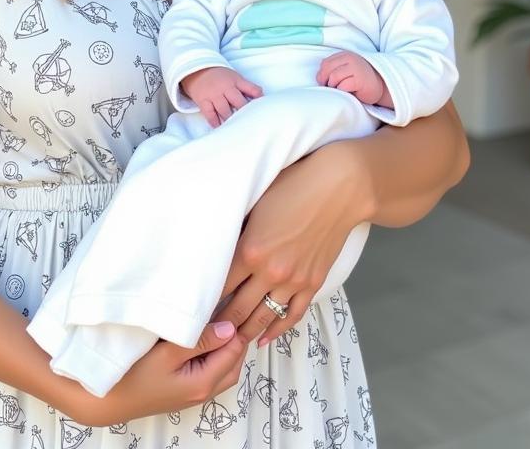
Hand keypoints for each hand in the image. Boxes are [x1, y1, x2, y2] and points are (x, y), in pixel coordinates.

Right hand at [61, 322, 246, 425]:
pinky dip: (214, 355)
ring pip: (224, 368)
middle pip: (234, 362)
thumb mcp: (166, 353)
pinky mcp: (186, 391)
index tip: (230, 302)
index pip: (234, 350)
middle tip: (227, 309)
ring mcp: (195, 394)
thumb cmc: (133, 376)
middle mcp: (204, 392)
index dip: (236, 326)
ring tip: (216, 321)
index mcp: (203, 383)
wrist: (109, 401)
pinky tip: (203, 339)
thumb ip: (199, 341)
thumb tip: (229, 328)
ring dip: (224, 347)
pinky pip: (212, 371)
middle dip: (234, 337)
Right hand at [180, 67, 261, 125]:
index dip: (258, 99)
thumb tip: (262, 98)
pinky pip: (210, 114)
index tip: (263, 110)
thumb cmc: (219, 76)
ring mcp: (213, 94)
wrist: (196, 70)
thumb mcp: (235, 77)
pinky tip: (220, 128)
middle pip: (238, 102)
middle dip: (244, 113)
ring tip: (237, 129)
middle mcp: (225, 87)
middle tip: (250, 124)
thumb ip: (247, 87)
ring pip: (224, 110)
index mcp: (235, 80)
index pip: (251, 89)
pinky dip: (215, 122)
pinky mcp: (203, 101)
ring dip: (231, 119)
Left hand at [213, 145, 370, 347]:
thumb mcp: (255, 204)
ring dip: (245, 332)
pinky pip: (291, 315)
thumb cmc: (293, 186)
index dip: (203, 301)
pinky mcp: (312, 284)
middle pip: (238, 309)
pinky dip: (277, 329)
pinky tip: (264, 338)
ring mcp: (293, 281)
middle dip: (220, 325)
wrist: (338, 190)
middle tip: (204, 334)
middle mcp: (270, 272)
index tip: (192, 311)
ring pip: (263, 318)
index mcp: (249, 250)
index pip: (218, 286)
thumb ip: (237, 229)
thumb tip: (219, 245)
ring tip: (229, 342)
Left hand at [317, 51, 385, 103]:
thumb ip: (332, 69)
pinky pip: (342, 86)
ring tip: (343, 88)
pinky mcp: (360, 80)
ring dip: (335, 87)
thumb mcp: (345, 70)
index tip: (327, 82)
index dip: (322, 75)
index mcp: (345, 55)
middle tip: (334, 87)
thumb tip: (319, 78)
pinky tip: (351, 91)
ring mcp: (356, 68)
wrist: (382, 86)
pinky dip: (343, 91)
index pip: (325, 63)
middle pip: (326, 70)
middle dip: (326, 81)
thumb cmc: (360, 80)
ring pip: (333, 78)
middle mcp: (350, 59)